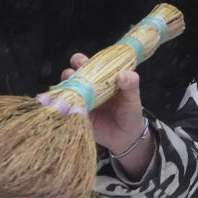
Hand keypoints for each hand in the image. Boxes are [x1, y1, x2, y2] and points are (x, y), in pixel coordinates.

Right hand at [63, 54, 154, 176]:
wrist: (126, 136)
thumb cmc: (130, 112)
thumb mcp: (133, 98)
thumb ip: (131, 85)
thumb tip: (124, 75)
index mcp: (103, 79)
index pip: (90, 65)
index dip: (82, 61)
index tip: (79, 60)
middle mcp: (90, 88)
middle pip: (75, 76)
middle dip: (69, 73)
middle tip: (70, 74)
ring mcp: (83, 102)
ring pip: (69, 92)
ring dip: (65, 90)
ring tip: (68, 91)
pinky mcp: (79, 116)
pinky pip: (68, 110)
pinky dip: (65, 107)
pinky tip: (65, 106)